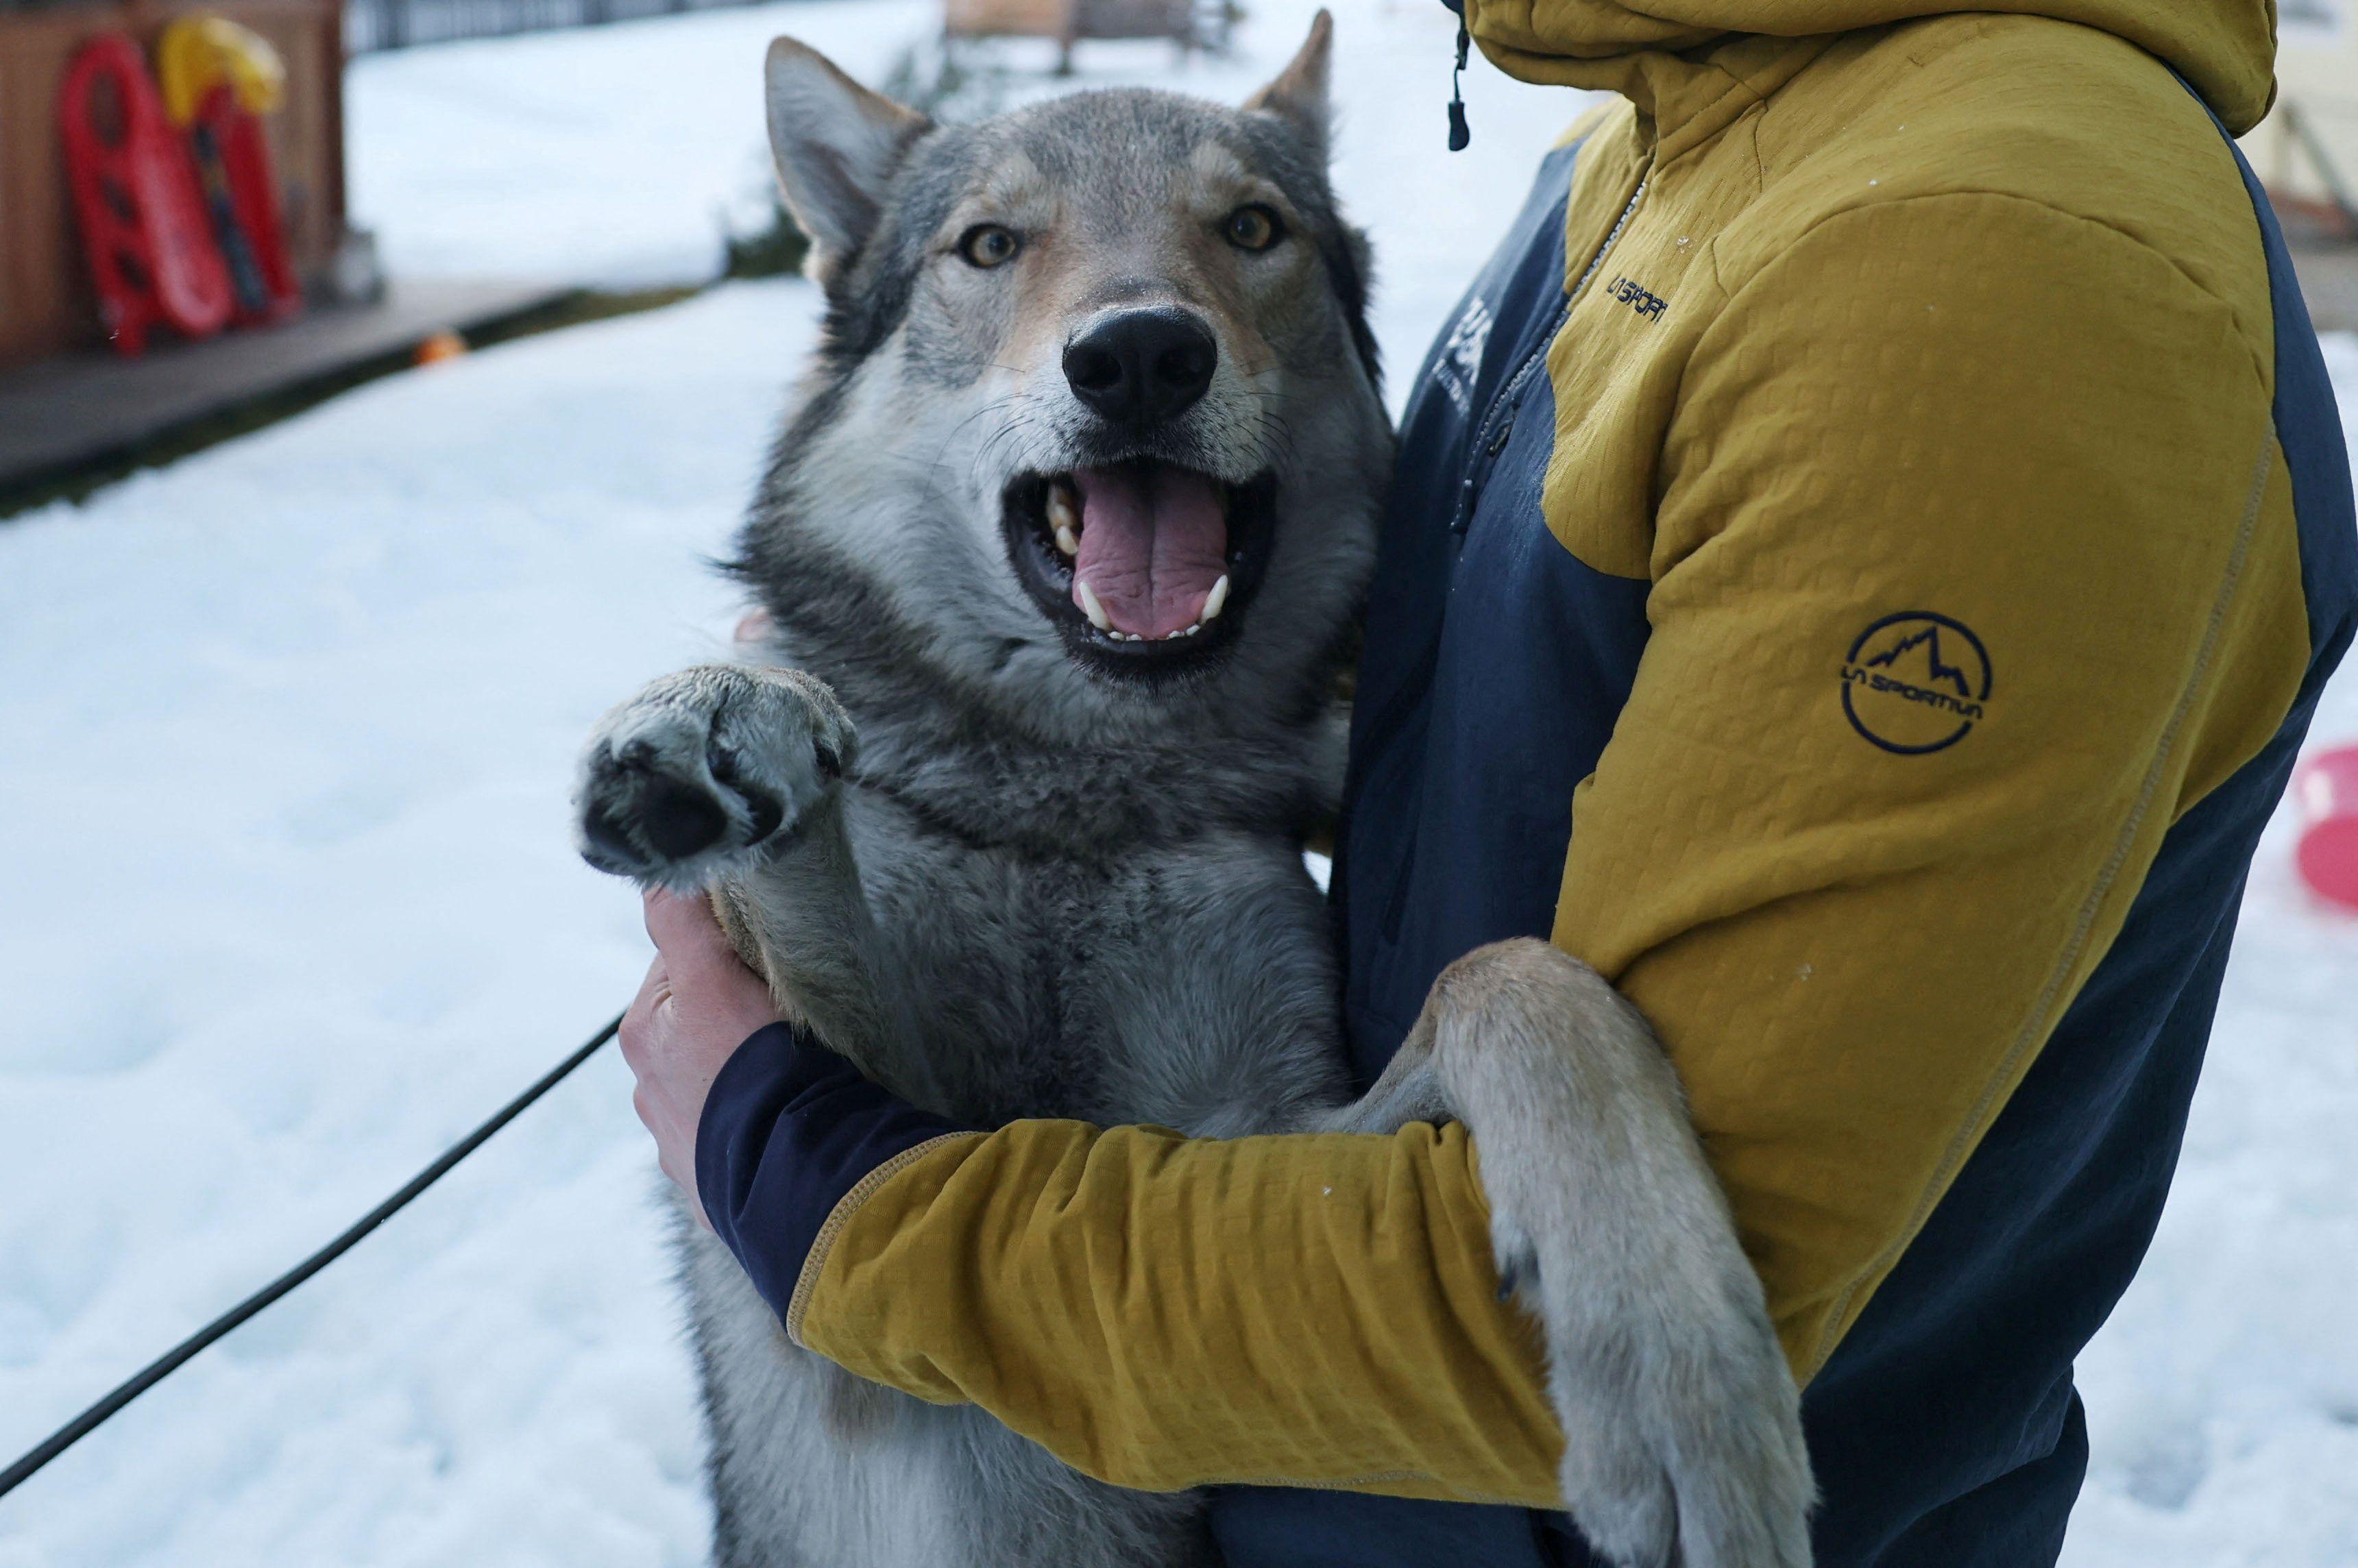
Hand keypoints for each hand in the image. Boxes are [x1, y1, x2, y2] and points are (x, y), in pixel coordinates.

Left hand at [621, 887, 782, 1227]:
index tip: (766, 966)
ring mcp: (681, 1142)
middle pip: (699, 1025)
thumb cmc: (755, 1068)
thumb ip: (679, 918)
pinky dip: (759, 1125)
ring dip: (746, 1076)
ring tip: (792, 1075)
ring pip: (717, 1084)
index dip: (727, 955)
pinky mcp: (715, 1183)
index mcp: (643, 1034)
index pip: (682, 967)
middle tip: (786, 1020)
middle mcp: (649, 1091)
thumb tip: (654, 866)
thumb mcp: (712, 976)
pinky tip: (786, 1121)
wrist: (795, 1171)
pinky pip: (737, 1137)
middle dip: (736, 1018)